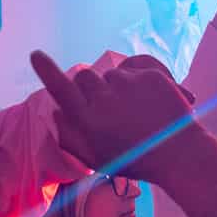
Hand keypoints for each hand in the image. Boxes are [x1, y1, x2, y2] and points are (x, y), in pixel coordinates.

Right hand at [29, 52, 210, 184]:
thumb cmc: (137, 161)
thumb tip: (57, 113)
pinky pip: (136, 71)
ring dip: (117, 85)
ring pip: (112, 74)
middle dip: (89, 85)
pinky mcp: (152, 76)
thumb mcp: (98, 158)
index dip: (47, 70)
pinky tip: (150, 102)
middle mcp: (105, 98)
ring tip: (135, 108)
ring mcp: (129, 85)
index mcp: (88, 120)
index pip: (60, 89)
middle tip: (106, 103)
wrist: (181, 155)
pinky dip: (139, 82)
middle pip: (85, 75)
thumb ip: (72, 138)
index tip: (36, 55)